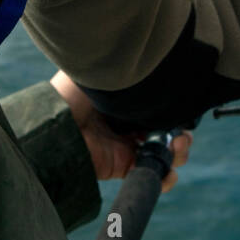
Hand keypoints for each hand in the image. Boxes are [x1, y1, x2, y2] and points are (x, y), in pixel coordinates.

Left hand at [49, 70, 190, 191]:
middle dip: (182, 134)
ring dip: (178, 153)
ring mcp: (126, 146)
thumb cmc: (72, 94)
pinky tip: (168, 171)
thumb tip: (150, 62)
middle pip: (167, 131)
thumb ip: (124, 69)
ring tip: (177, 147)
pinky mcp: (122, 166)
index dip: (175, 110)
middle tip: (182, 134)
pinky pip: (150, 174)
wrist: (57, 125)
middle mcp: (128, 123)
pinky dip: (165, 176)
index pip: (159, 107)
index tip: (183, 109)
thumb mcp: (99, 72)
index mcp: (125, 101)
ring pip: (164, 153)